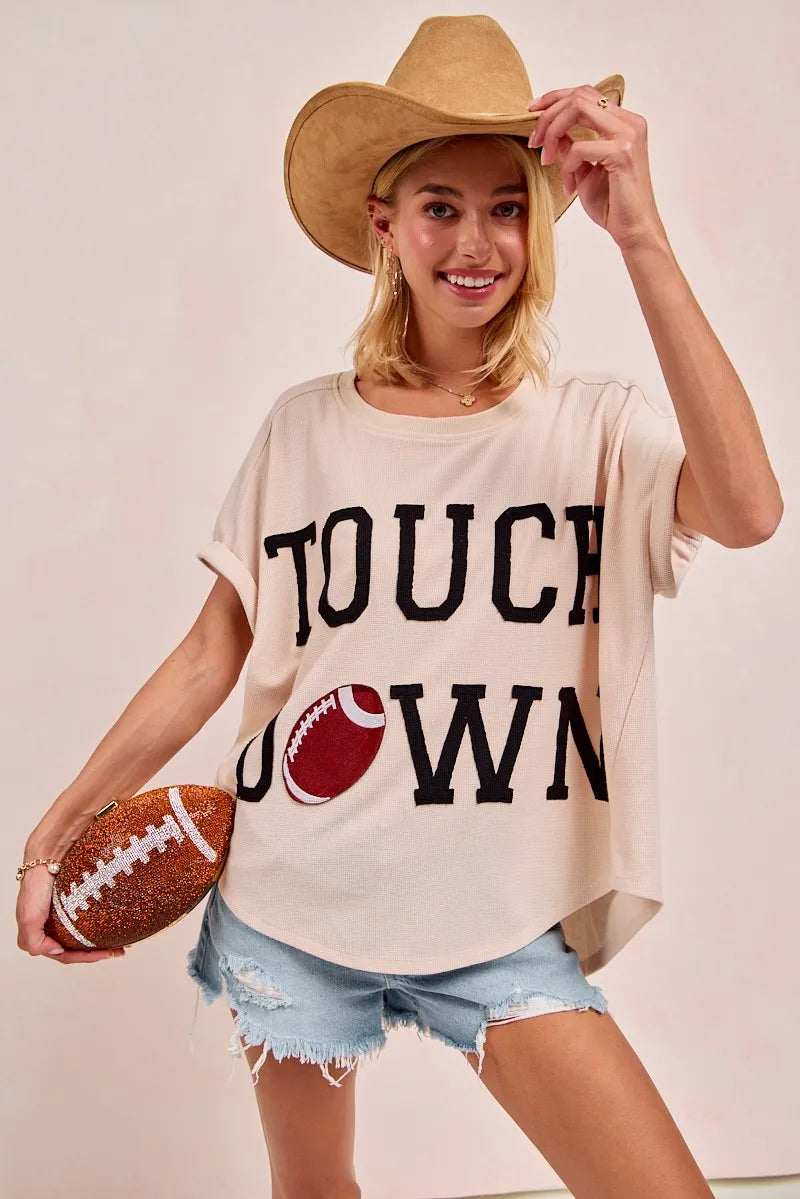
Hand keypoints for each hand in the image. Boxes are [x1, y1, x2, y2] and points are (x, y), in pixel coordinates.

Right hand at [16, 864, 127, 963]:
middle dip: (98, 952)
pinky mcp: (77, 902)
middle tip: (119, 951)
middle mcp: (53, 926)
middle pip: (77, 948)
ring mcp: (65, 914)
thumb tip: (56, 951)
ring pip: (85, 935)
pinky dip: (102, 924)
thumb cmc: (36, 885)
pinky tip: (115, 925)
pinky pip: (92, 917)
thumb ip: (34, 942)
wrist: (48, 856)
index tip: (105, 954)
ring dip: (102, 941)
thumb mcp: (28, 919)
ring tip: (121, 943)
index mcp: (41, 934)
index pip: (65, 955)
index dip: (84, 958)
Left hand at [527, 84, 666, 250]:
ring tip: (546, 159)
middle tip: (534, 142)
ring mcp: (628, 134)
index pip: (585, 93)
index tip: (532, 112)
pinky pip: (579, 147)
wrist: (633, 230)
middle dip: (548, 116)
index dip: (555, 98)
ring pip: (577, 109)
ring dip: (553, 132)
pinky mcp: (622, 152)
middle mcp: (629, 121)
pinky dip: (566, 166)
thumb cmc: (613, 204)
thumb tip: (552, 132)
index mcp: (623, 122)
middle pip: (578, 96)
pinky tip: (569, 186)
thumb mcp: (584, 170)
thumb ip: (571, 147)